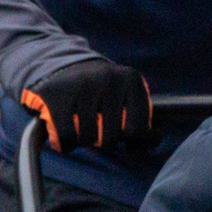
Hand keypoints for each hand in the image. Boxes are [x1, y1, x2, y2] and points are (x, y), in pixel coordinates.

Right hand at [15, 57, 152, 152]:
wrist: (58, 68)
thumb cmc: (99, 93)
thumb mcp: (125, 95)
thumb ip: (141, 117)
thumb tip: (155, 136)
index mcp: (132, 79)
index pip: (139, 130)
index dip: (133, 142)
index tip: (126, 140)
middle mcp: (110, 78)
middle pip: (111, 137)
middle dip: (104, 140)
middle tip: (98, 127)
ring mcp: (82, 85)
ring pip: (88, 138)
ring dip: (83, 141)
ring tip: (81, 125)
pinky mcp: (56, 95)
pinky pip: (66, 137)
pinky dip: (64, 144)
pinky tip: (64, 132)